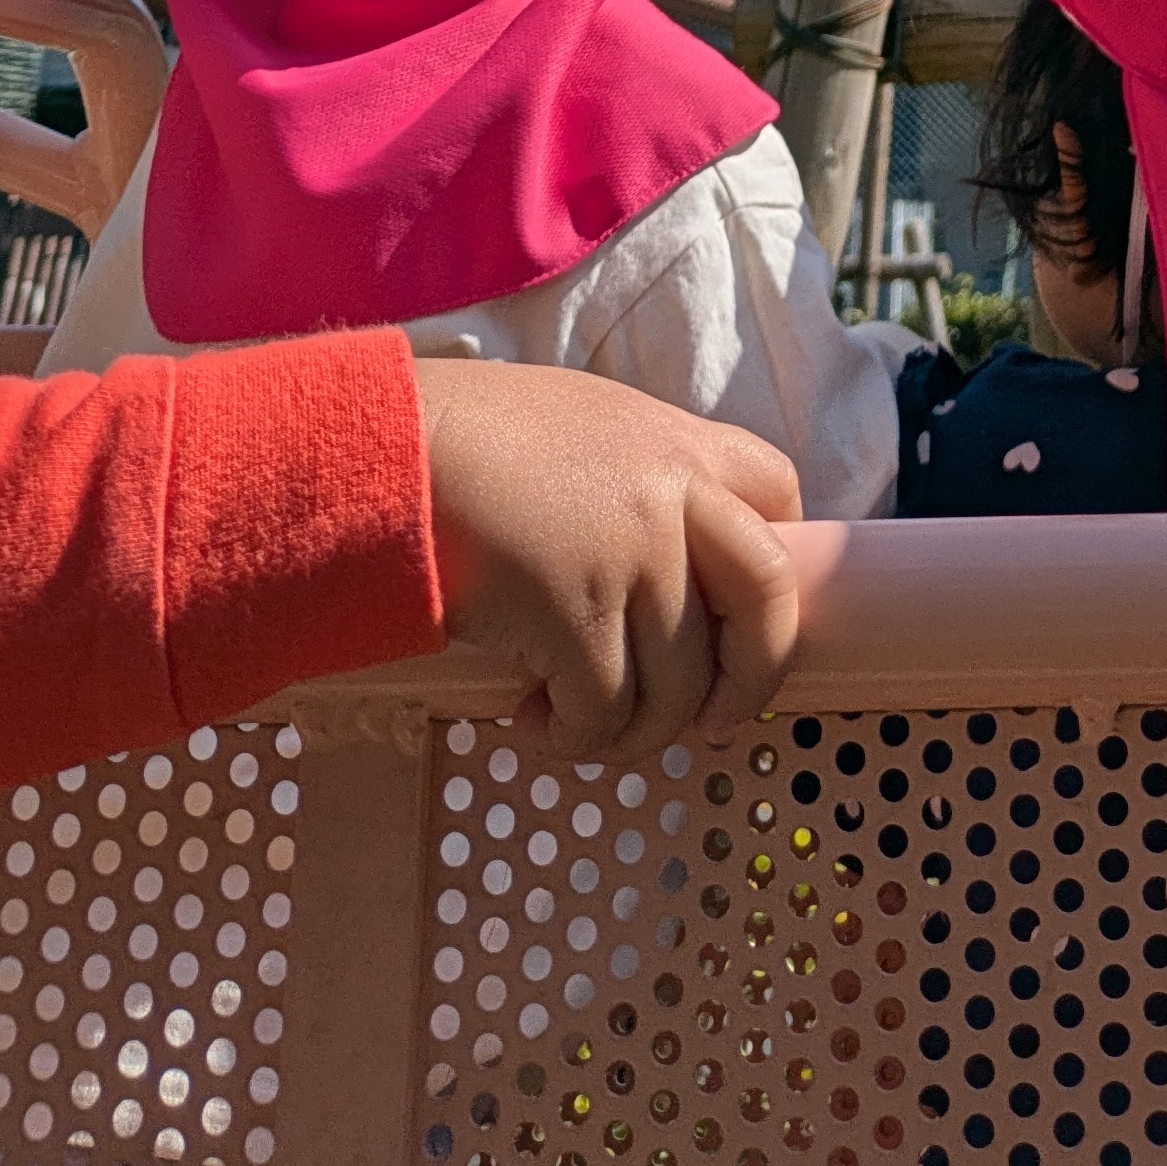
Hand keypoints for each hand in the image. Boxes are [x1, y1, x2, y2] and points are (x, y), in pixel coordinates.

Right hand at [415, 365, 803, 764]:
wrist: (388, 447)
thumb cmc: (463, 437)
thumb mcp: (578, 429)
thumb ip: (636, 482)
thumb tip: (657, 570)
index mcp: (676, 439)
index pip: (778, 492)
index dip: (771, 567)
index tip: (739, 620)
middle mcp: (672, 493)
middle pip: (768, 598)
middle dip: (753, 679)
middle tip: (711, 723)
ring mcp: (632, 555)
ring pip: (679, 685)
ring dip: (632, 729)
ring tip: (573, 723)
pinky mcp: (577, 615)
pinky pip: (606, 711)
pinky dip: (574, 736)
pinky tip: (529, 718)